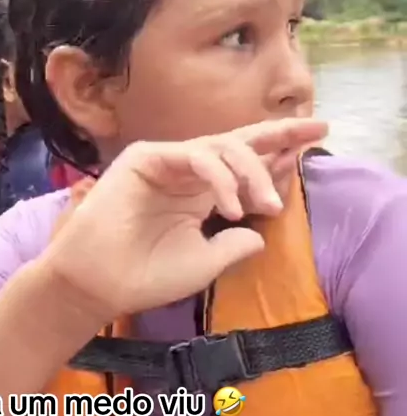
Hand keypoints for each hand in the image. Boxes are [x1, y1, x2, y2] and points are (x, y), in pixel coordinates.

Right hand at [45, 117, 327, 325]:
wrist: (99, 285)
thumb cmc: (146, 276)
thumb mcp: (204, 263)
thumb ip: (234, 245)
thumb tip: (260, 232)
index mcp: (200, 193)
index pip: (244, 164)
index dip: (278, 149)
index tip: (315, 138)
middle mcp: (186, 172)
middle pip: (239, 142)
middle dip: (279, 133)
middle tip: (315, 130)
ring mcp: (167, 161)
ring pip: (222, 148)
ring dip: (252, 172)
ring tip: (266, 205)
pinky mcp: (147, 157)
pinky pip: (196, 157)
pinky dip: (220, 178)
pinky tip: (233, 205)